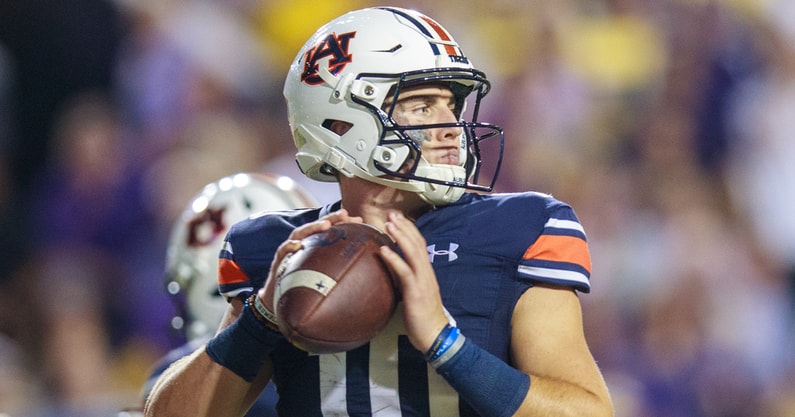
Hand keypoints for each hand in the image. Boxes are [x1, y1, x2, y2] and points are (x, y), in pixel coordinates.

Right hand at [256, 209, 362, 324]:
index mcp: (312, 244)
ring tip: (326, 225)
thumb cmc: (303, 286)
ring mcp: (289, 251)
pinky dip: (289, 246)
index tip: (358, 219)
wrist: (279, 301)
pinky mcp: (278, 262)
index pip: (328, 229)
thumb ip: (335, 266)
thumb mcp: (321, 274)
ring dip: (312, 227)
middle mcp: (301, 244)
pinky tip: (297, 245)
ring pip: (299, 234)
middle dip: (330, 218)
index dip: (342, 222)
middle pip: (315, 227)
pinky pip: (282, 251)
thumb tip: (362, 265)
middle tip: (344, 214)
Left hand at [379, 212, 448, 352]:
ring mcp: (422, 281)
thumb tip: (396, 273)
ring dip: (400, 237)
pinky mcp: (415, 291)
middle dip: (404, 228)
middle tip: (392, 215)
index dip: (409, 231)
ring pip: (412, 253)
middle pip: (416, 244)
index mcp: (427, 273)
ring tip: (389, 224)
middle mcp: (426, 273)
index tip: (398, 220)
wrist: (435, 335)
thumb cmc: (424, 318)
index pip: (420, 246)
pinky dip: (394, 259)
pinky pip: (404, 271)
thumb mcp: (416, 295)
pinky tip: (384, 250)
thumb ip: (408, 281)